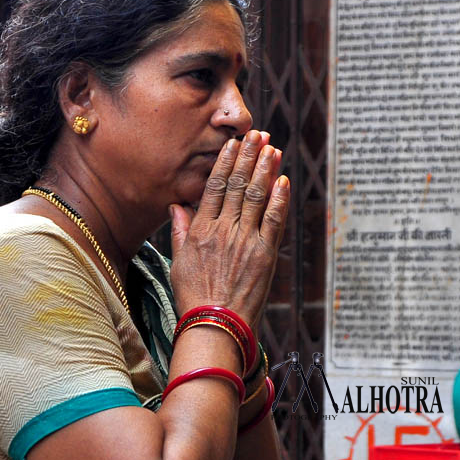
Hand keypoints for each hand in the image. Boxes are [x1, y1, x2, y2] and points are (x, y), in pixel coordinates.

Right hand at [169, 129, 289, 329]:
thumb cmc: (194, 297)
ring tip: (272, 148)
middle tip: (258, 134)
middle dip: (249, 156)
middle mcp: (224, 230)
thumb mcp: (178, 262)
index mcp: (202, 230)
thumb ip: (180, 231)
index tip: (233, 145)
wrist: (215, 325)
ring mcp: (246, 240)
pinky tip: (282, 180)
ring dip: (265, 169)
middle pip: (239, 185)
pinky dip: (279, 198)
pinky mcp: (265, 253)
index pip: (215, 187)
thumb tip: (177, 205)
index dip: (226, 163)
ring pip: (257, 196)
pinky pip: (274, 219)